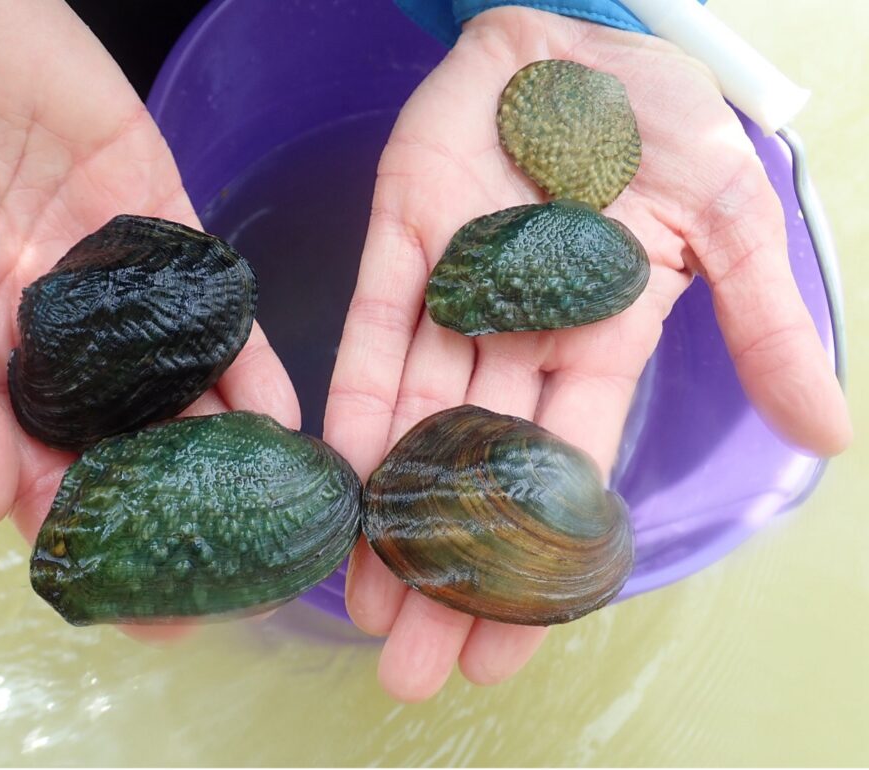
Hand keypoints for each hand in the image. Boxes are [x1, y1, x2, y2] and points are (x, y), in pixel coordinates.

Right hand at [0, 2, 298, 557]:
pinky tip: (278, 411)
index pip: (34, 470)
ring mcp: (101, 266)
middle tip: (230, 580)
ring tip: (271, 512)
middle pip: (122, 437)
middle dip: (172, 509)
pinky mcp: (148, 200)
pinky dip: (242, 352)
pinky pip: (206, 292)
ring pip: (175, 374)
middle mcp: (42, 324)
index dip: (86, 538)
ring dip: (221, 444)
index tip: (141, 610)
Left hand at [324, 7, 850, 700]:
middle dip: (445, 569)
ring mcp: (455, 295)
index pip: (563, 474)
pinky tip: (341, 483)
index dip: (532, 562)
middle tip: (411, 666)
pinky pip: (376, 335)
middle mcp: (519, 338)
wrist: (578, 40)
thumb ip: (764, 325)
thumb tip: (827, 435)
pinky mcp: (400, 243)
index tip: (499, 649)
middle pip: (478, 471)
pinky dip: (359, 406)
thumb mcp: (734, 220)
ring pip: (418, 423)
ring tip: (364, 606)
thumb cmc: (661, 121)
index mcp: (601, 343)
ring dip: (390, 513)